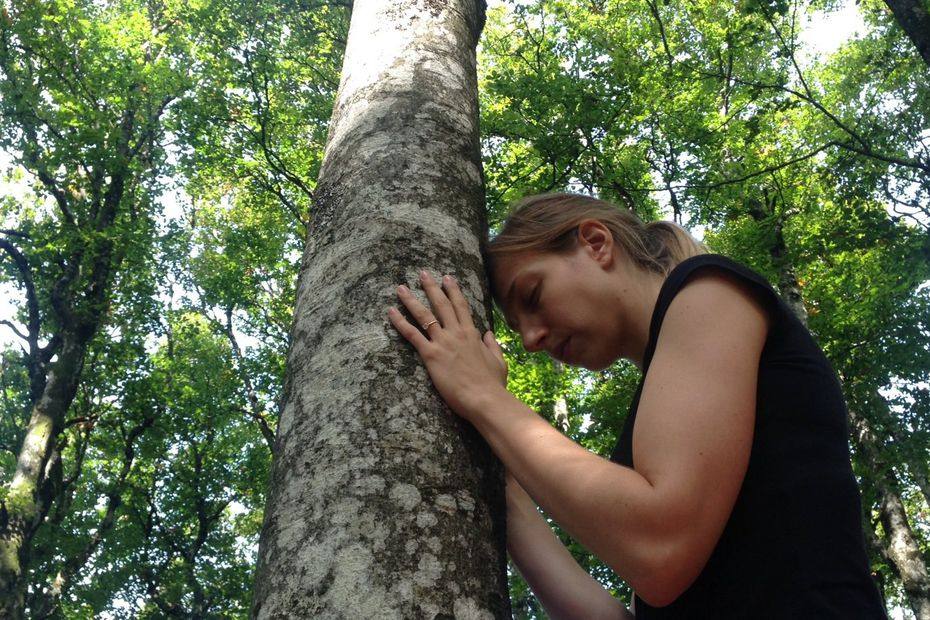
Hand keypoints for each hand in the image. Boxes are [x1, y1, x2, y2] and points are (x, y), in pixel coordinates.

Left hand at [388, 270, 507, 418]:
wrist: (485, 398)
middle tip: (422, 274)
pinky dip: (400, 322)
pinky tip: (391, 312)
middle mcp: (456, 333)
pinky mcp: (431, 355)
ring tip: (400, 288)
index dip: (453, 290)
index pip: (461, 306)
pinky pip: (412, 334)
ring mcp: (443, 342)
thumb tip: (488, 334)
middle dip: (431, 287)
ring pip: (424, 315)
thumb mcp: (498, 361)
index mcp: (472, 334)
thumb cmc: (492, 384)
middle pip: (441, 304)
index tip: (447, 278)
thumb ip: (492, 345)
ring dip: (411, 299)